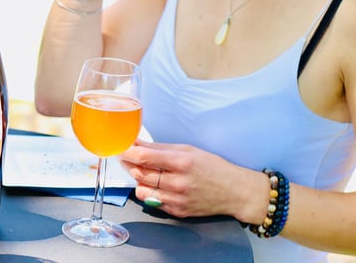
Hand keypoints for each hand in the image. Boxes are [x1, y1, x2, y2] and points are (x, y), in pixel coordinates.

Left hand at [118, 139, 252, 218]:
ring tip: (146, 173)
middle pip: (139, 174)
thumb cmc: (213, 168)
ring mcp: (177, 200)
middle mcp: (178, 182)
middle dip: (129, 164)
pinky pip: (152, 201)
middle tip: (127, 158)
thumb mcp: (188, 150)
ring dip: (138, 180)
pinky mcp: (177, 212)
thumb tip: (136, 142)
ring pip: (141, 190)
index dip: (127, 152)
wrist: (235, 192)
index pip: (143, 157)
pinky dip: (150, 192)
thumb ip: (159, 148)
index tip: (120, 148)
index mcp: (181, 162)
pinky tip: (158, 185)